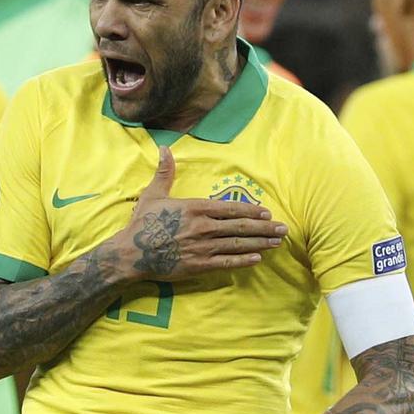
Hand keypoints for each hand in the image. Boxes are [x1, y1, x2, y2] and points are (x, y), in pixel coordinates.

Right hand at [112, 146, 286, 281]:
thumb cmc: (142, 224)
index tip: (266, 212)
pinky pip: (226, 262)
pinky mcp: (198, 265)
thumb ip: (165, 172)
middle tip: (283, 229)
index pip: (229, 208)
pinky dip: (243, 260)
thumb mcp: (153, 194)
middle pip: (239, 227)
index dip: (250, 211)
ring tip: (276, 242)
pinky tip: (257, 258)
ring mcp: (202, 247)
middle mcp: (202, 227)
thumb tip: (165, 148)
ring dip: (259, 243)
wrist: (131, 253)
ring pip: (237, 244)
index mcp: (195, 208)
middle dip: (263, 228)